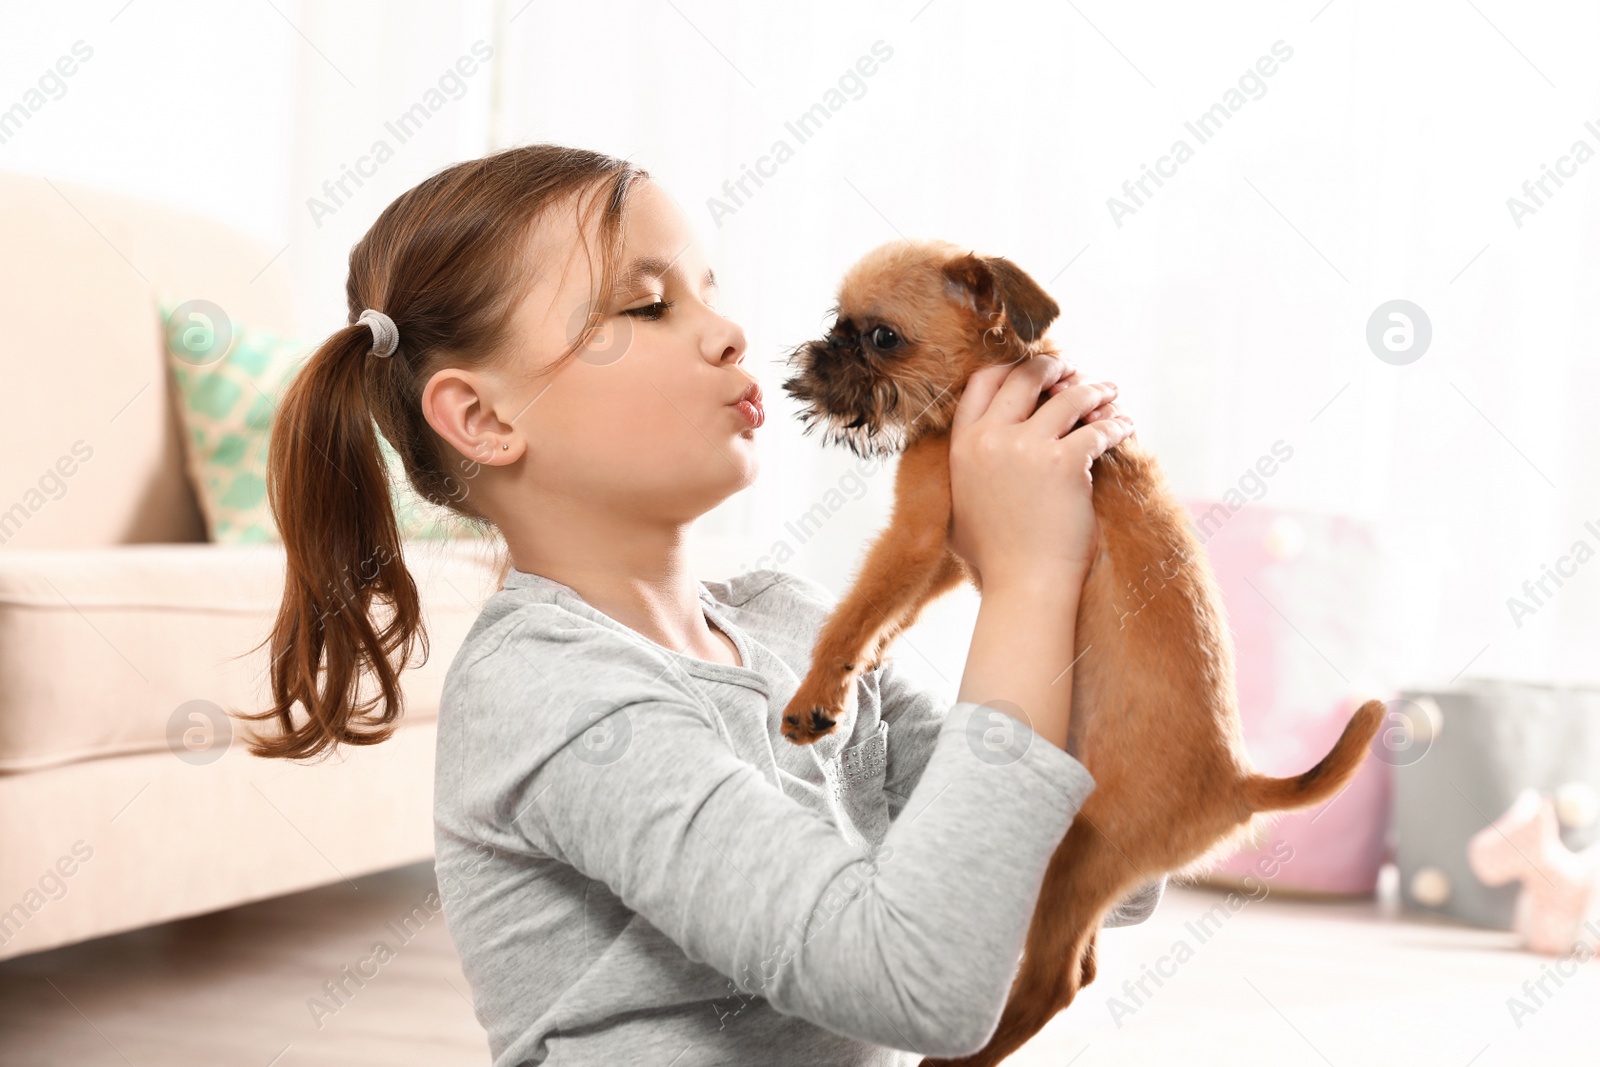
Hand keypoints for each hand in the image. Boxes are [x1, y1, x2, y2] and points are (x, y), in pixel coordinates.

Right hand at [946, 354, 1133, 588]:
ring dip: (1094, 389)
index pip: (983, 381)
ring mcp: (1027, 448)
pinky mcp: (1065, 463)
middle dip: (1053, 366)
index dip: (1010, 367)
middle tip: (1072, 370)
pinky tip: (1124, 426)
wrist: (1023, 585)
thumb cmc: (994, 557)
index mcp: (962, 445)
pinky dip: (1116, 423)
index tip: (1030, 369)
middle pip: (1026, 377)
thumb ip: (960, 472)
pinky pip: (1098, 427)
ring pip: (1069, 396)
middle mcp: (990, 439)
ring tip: (1109, 393)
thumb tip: (966, 452)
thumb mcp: (958, 507)